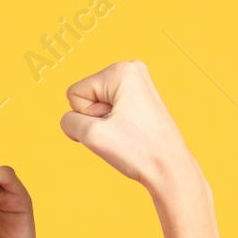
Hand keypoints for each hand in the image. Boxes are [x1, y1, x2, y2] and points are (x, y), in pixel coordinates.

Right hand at [60, 60, 221, 237]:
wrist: (169, 169)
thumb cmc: (139, 151)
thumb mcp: (91, 136)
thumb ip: (68, 122)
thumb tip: (71, 120)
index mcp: (120, 70)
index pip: (75, 94)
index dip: (86, 117)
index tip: (111, 127)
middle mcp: (131, 69)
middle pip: (87, 97)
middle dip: (96, 119)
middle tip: (120, 132)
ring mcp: (138, 83)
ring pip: (98, 105)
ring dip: (105, 124)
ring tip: (127, 134)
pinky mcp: (141, 97)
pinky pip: (111, 110)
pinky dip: (116, 125)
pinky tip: (131, 133)